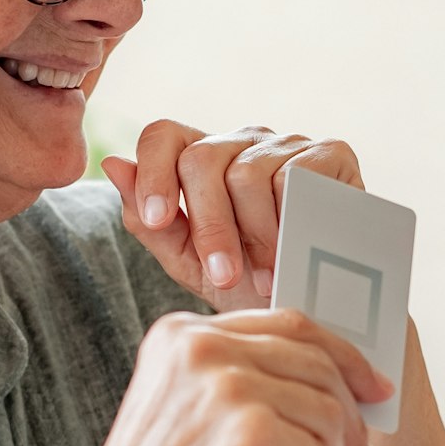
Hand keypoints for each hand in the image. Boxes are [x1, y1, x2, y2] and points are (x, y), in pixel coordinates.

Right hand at [61, 309, 392, 445]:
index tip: (375, 391)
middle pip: (318, 366)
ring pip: (327, 413)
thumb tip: (347, 388)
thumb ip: (246, 384)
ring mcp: (225, 389)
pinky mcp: (250, 436)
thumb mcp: (189, 416)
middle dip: (349, 424)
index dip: (343, 357)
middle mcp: (201, 349)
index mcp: (181, 335)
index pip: (289, 325)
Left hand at [102, 121, 364, 312]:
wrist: (322, 310)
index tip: (158, 221)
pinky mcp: (332, 153)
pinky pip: (294, 176)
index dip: (153, 173)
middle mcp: (242, 142)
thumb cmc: (254, 286)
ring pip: (246, 173)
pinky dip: (288, 222)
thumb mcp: (192, 264)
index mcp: (204, 161)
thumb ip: (151, 222)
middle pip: (201, 158)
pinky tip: (294, 253)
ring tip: (265, 278)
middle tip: (222, 276)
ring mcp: (287, 143)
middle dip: (208, 226)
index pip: (163, 135)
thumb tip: (112, 164)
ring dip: (254, 237)